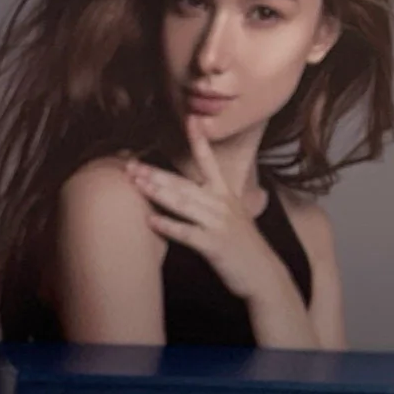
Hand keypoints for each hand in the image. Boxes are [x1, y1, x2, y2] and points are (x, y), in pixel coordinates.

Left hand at [125, 117, 290, 304]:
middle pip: (184, 184)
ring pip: (183, 203)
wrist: (262, 274)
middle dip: (156, 174)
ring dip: (157, 193)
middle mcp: (222, 204)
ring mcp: (218, 223)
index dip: (199, 141)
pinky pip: (187, 233)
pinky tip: (151, 221)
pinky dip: (169, 226)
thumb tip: (186, 196)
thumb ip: (210, 204)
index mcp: (225, 195)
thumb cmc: (241, 247)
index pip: (209, 162)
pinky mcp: (214, 245)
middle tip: (131, 166)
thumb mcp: (230, 218)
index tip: (190, 119)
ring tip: (135, 185)